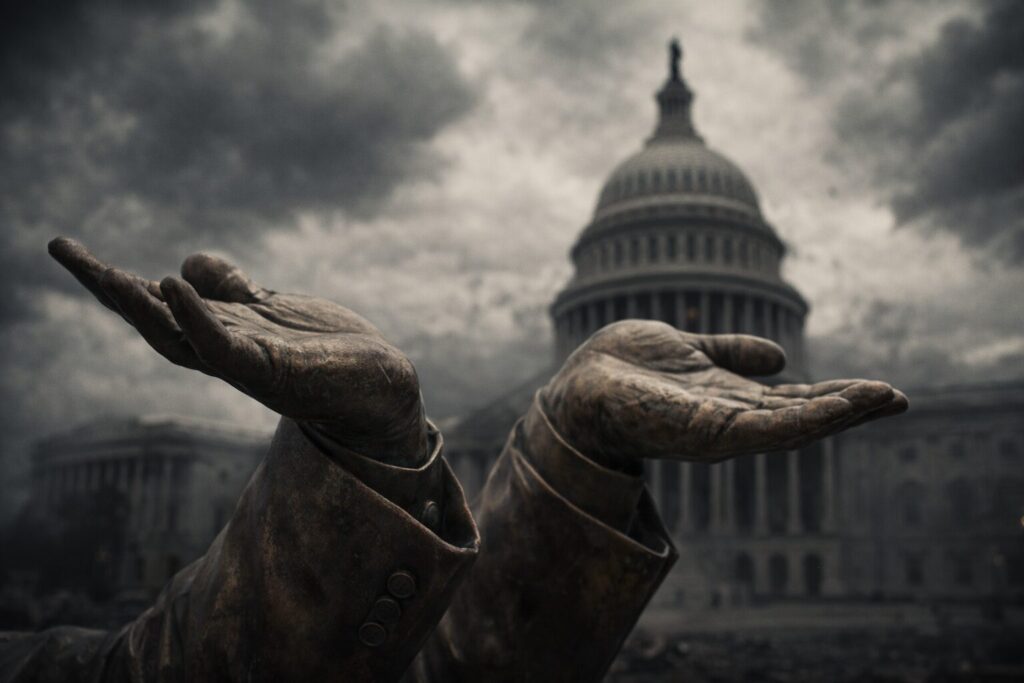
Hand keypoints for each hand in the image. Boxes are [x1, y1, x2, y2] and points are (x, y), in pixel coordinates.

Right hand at [48, 237, 425, 464]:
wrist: (380, 390)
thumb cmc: (327, 355)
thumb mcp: (272, 309)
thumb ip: (232, 289)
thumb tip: (184, 262)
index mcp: (221, 335)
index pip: (156, 307)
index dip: (113, 281)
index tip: (69, 249)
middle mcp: (224, 353)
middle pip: (152, 323)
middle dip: (106, 288)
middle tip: (61, 249)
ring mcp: (247, 365)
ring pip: (179, 340)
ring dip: (140, 307)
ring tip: (105, 273)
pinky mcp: (276, 370)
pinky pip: (226, 348)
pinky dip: (197, 318)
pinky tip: (174, 285)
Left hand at [542, 320, 906, 471]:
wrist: (578, 388)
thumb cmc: (626, 370)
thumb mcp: (693, 353)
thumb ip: (732, 353)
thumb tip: (780, 356)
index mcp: (730, 399)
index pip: (794, 399)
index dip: (837, 394)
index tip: (880, 389)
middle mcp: (732, 419)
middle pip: (803, 415)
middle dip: (851, 408)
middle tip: (899, 399)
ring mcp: (722, 429)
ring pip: (794, 425)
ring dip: (841, 413)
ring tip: (885, 399)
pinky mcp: (708, 433)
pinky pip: (767, 429)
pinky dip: (806, 419)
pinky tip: (839, 407)